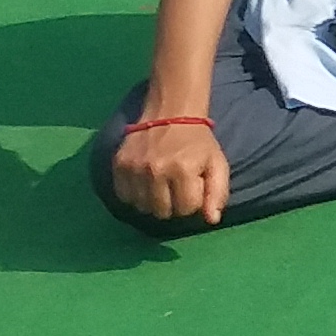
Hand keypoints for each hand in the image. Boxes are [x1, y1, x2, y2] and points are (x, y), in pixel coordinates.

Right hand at [107, 113, 229, 229]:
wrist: (171, 113)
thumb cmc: (198, 143)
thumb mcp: (217, 164)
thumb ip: (217, 193)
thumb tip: (212, 221)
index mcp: (183, 170)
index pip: (185, 209)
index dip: (191, 203)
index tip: (192, 188)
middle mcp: (156, 170)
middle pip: (161, 212)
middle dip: (172, 205)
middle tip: (175, 188)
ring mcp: (135, 168)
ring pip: (141, 207)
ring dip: (152, 202)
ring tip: (160, 186)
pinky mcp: (119, 164)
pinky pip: (123, 196)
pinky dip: (134, 195)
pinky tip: (144, 183)